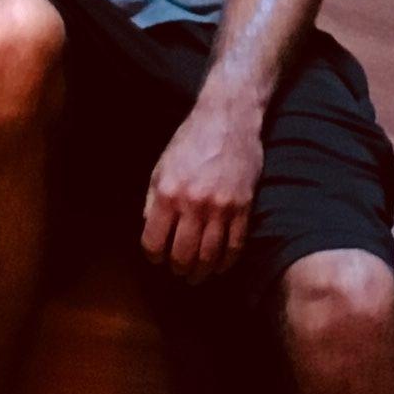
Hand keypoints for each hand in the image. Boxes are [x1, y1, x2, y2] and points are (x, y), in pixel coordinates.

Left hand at [140, 83, 264, 282]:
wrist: (229, 118)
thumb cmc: (191, 140)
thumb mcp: (161, 166)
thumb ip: (153, 200)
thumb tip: (150, 229)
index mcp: (167, 194)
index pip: (154, 243)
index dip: (154, 257)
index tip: (158, 259)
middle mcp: (193, 204)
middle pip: (183, 255)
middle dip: (178, 270)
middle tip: (180, 273)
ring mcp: (221, 207)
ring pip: (210, 256)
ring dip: (202, 272)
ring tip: (198, 275)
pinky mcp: (243, 206)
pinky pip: (235, 245)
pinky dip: (227, 261)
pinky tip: (220, 265)